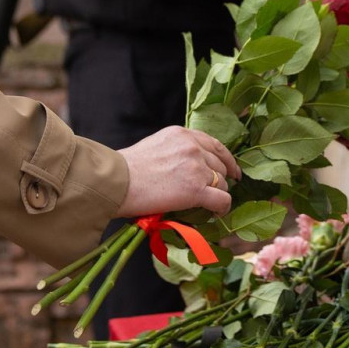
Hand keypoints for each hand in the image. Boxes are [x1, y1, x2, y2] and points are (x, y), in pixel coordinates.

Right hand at [116, 126, 238, 218]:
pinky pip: (223, 200)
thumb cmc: (127, 169)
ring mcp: (196, 168)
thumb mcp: (156, 146)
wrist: (116, 182)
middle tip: (217, 191)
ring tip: (209, 205)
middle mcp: (193, 147)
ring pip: (223, 183)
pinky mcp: (196, 190)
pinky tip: (216, 213)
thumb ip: (176, 151)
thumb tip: (188, 168)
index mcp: (182, 134)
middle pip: (221, 165)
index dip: (227, 160)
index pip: (215, 145)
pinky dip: (222, 208)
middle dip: (221, 179)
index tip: (232, 171)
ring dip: (217, 194)